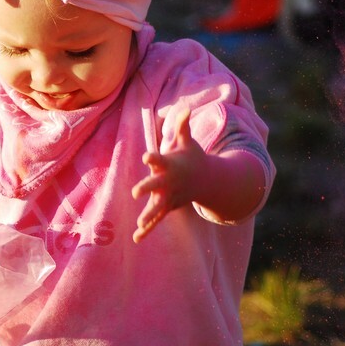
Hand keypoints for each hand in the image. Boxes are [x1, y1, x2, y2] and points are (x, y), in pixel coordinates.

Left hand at [131, 109, 204, 242]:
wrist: (208, 181)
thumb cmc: (192, 157)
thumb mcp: (188, 141)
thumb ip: (182, 126)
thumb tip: (184, 107)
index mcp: (171, 165)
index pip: (160, 159)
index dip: (153, 157)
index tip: (145, 156)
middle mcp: (169, 182)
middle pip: (157, 185)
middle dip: (147, 188)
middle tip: (135, 192)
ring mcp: (170, 196)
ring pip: (158, 207)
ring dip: (148, 216)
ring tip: (139, 224)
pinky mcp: (168, 207)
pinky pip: (157, 220)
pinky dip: (147, 229)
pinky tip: (136, 239)